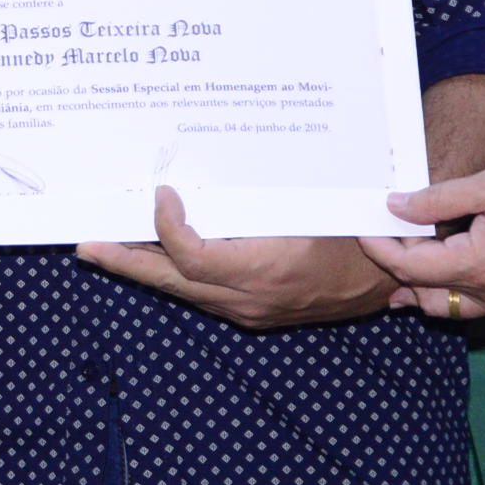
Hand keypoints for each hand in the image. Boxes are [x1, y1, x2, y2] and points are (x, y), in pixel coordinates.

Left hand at [78, 186, 396, 328]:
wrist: (398, 273)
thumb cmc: (357, 227)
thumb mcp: (312, 204)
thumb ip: (260, 198)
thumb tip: (207, 172)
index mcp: (265, 272)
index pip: (191, 257)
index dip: (165, 227)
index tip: (159, 194)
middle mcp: (251, 300)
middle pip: (171, 282)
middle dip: (124, 261)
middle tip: (86, 244)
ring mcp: (251, 312)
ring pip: (183, 291)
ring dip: (143, 268)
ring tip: (105, 248)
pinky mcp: (255, 312)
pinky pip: (202, 294)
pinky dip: (173, 274)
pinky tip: (154, 257)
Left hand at [361, 150, 484, 318]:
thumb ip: (437, 199)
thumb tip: (395, 207)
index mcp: (483, 265)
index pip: (413, 267)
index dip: (381, 249)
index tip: (362, 228)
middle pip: (425, 294)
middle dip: (395, 271)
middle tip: (375, 243)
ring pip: (447, 308)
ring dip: (419, 287)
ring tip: (396, 262)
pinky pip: (470, 306)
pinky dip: (446, 291)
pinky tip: (435, 270)